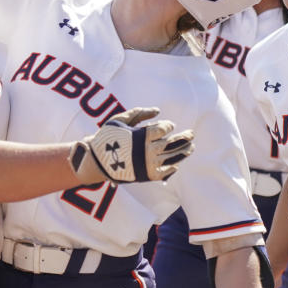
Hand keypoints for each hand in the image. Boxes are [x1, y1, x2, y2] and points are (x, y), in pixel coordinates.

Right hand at [69, 107, 194, 183]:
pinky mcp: (146, 176)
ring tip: (190, 148)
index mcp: (141, 136)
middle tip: (191, 134)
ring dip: (183, 152)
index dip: (168, 126)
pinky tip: (177, 164)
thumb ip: (140, 113)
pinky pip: (164, 173)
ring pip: (171, 158)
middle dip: (184, 138)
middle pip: (172, 144)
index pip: (163, 130)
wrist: (96, 160)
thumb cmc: (108, 137)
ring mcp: (148, 164)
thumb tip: (158, 111)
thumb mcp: (120, 119)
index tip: (169, 126)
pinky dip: (172, 169)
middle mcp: (147, 151)